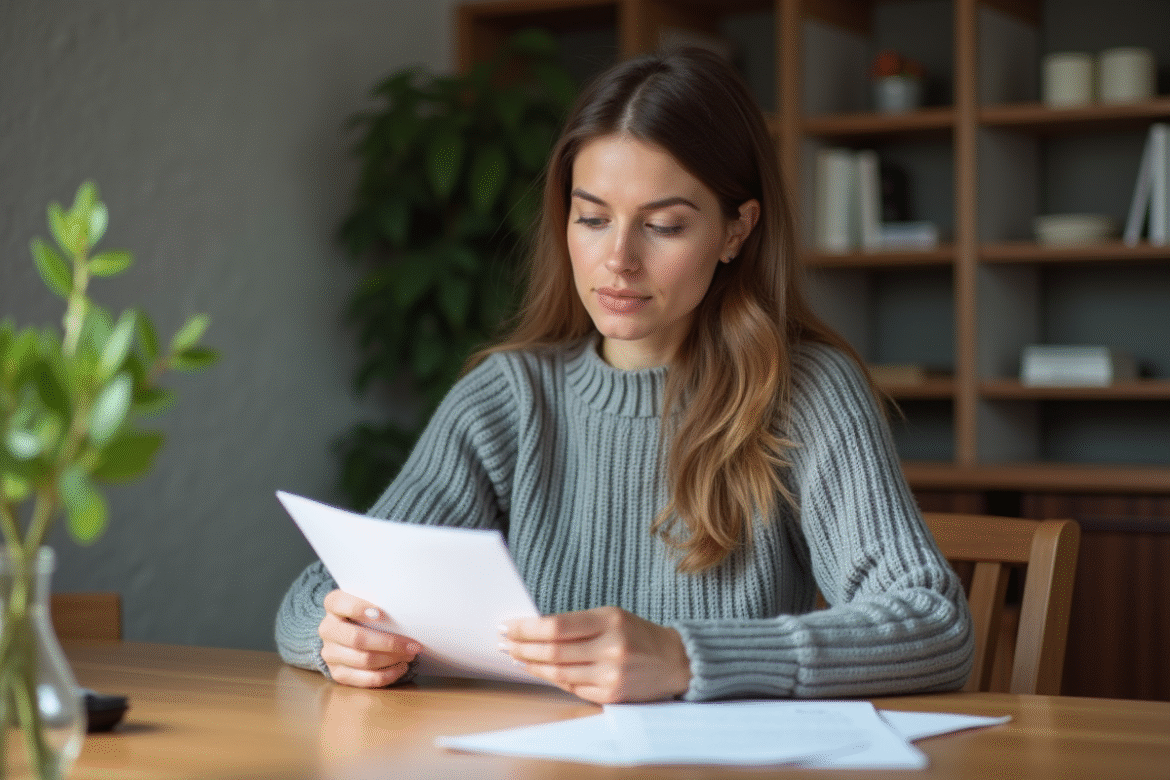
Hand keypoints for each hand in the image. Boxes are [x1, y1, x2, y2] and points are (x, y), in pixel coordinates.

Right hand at [319, 590, 420, 687]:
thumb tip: (407, 611)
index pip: (339, 603)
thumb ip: (380, 601)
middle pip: (357, 639)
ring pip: (363, 660)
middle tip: (413, 644)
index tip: (381, 613)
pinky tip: (400, 667)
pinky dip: (387, 674)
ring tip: (410, 655)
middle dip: (389, 643)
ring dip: (392, 659)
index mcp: (333, 604)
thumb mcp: (370, 601)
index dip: (357, 608)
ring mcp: (330, 653)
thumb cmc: (368, 613)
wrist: (351, 632)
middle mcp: (327, 628)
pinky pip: (365, 679)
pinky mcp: (337, 673)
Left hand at [501, 606, 691, 703]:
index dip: (527, 628)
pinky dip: (553, 678)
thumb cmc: (638, 634)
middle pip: (553, 651)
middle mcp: (610, 647)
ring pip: (559, 672)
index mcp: (609, 620)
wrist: (675, 661)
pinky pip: (572, 688)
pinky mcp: (612, 695)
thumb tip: (535, 630)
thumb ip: (578, 624)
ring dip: (533, 665)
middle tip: (505, 643)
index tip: (508, 626)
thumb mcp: (612, 617)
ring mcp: (611, 674)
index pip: (556, 626)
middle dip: (523, 647)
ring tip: (517, 657)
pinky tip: (540, 671)